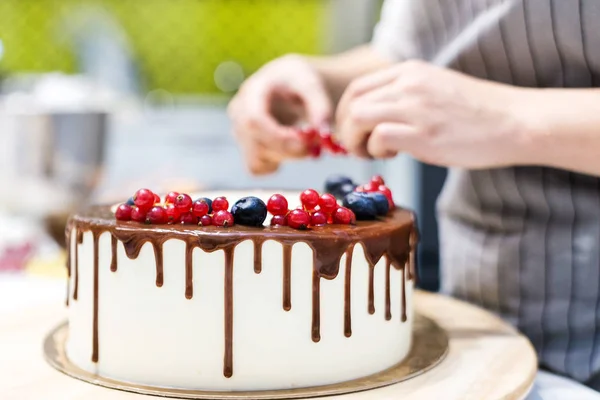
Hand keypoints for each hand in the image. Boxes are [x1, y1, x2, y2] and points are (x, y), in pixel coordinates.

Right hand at [228, 55, 332, 174]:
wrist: (285, 83)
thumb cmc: (297, 81)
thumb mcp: (312, 85)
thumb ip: (320, 108)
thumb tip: (325, 135)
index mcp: (251, 93)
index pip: (254, 122)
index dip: (279, 138)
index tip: (306, 143)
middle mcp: (238, 114)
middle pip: (257, 146)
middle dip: (290, 151)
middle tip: (316, 146)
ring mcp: (238, 133)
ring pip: (257, 161)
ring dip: (286, 158)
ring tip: (304, 142)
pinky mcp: (245, 149)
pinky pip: (257, 168)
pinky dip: (277, 163)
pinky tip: (289, 147)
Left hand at [335, 60, 529, 167]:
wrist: (516, 121)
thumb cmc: (479, 113)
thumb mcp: (436, 89)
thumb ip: (405, 97)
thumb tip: (375, 120)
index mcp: (410, 72)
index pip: (357, 87)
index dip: (345, 112)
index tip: (352, 131)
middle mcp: (408, 84)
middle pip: (351, 103)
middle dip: (345, 130)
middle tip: (357, 147)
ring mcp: (416, 107)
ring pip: (358, 118)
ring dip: (355, 142)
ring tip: (372, 153)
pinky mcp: (423, 134)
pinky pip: (379, 138)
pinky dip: (376, 150)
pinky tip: (392, 155)